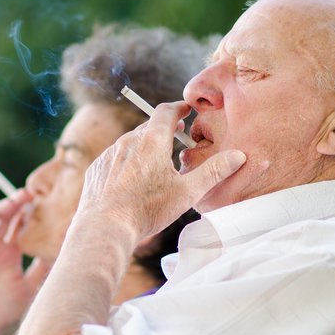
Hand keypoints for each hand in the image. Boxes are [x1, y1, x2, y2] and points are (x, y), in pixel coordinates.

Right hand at [0, 189, 49, 329]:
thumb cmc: (8, 309)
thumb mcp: (33, 284)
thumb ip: (44, 267)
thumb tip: (63, 249)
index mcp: (10, 253)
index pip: (19, 226)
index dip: (28, 213)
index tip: (42, 201)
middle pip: (5, 219)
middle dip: (16, 205)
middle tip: (31, 193)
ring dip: (0, 208)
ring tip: (14, 200)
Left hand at [77, 101, 245, 240]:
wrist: (105, 227)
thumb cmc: (147, 210)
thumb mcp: (187, 192)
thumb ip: (213, 172)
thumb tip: (238, 156)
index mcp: (151, 141)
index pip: (166, 111)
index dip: (178, 107)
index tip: (186, 109)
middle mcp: (127, 141)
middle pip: (148, 126)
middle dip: (164, 128)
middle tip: (176, 134)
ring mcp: (109, 154)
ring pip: (130, 142)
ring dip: (144, 145)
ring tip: (156, 160)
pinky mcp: (96, 168)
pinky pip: (114, 158)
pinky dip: (126, 162)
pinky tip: (132, 179)